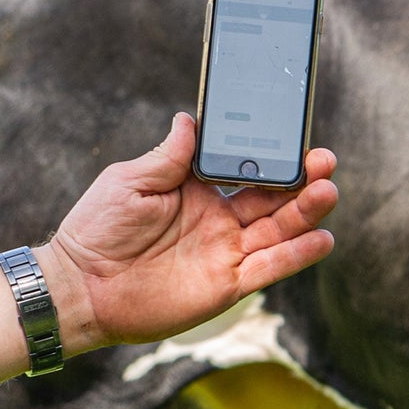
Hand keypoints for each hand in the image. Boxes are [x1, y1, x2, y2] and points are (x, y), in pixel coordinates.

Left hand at [40, 113, 336, 351]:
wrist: (80, 287)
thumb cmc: (96, 230)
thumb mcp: (129, 181)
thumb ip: (167, 157)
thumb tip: (189, 120)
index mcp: (197, 190)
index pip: (245, 170)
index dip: (271, 156)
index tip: (294, 139)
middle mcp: (219, 220)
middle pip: (272, 198)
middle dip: (301, 179)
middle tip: (324, 161)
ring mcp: (226, 252)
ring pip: (278, 229)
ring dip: (306, 212)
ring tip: (328, 192)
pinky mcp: (227, 284)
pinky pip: (270, 267)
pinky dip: (297, 255)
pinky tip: (322, 239)